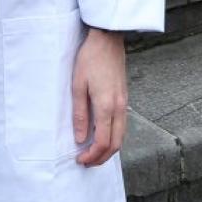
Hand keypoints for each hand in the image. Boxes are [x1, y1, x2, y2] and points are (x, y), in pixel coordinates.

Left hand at [72, 27, 128, 166]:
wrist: (107, 39)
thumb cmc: (90, 59)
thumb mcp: (77, 85)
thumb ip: (80, 114)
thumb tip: (80, 138)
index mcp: (107, 105)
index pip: (103, 141)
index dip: (92, 155)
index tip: (80, 159)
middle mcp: (119, 107)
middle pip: (116, 144)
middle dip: (102, 157)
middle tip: (86, 162)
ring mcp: (124, 103)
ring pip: (121, 136)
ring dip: (109, 149)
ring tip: (93, 152)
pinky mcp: (124, 98)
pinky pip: (122, 125)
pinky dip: (114, 137)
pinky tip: (102, 136)